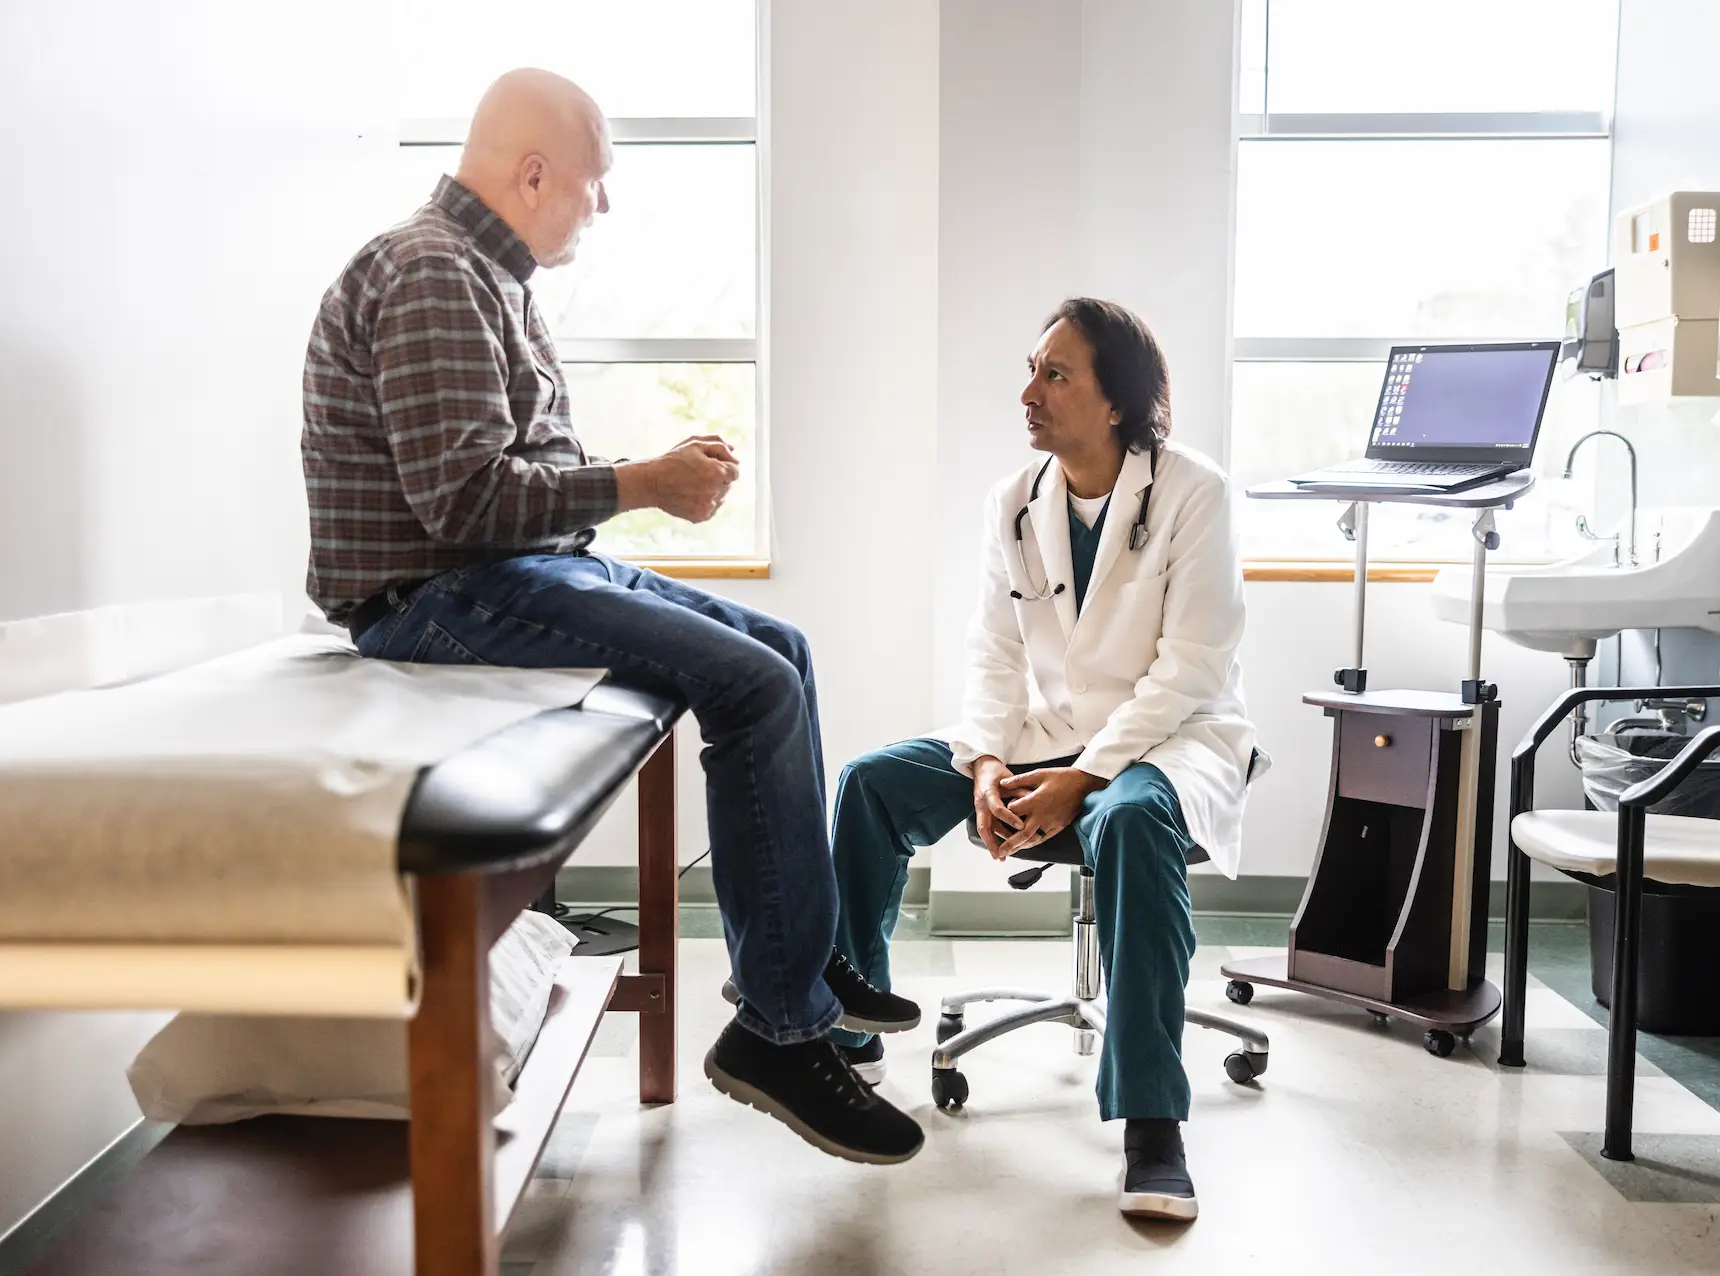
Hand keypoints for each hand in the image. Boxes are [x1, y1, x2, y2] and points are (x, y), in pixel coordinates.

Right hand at [624, 437, 738, 522]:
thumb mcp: (695, 444)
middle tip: (698, 474)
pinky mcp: (701, 516)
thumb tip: (734, 452)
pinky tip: (690, 494)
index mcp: (716, 472)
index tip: (710, 465)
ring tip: (692, 484)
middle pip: (728, 484)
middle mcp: (715, 491)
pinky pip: (712, 508)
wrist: (652, 482)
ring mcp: (708, 506)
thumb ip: (719, 445)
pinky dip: (705, 502)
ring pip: (721, 497)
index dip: (724, 466)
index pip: (736, 471)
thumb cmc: (673, 461)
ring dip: (712, 490)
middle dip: (718, 478)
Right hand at [970, 755, 1023, 857]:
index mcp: (988, 793)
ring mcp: (980, 809)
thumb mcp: (1009, 778)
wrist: (981, 767)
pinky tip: (1000, 848)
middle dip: (991, 843)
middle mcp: (981, 804)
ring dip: (993, 843)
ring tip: (1002, 856)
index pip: (997, 809)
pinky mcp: (982, 813)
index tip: (1021, 826)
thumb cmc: (996, 772)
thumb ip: (1019, 790)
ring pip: (985, 830)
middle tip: (1000, 855)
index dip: (1010, 818)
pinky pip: (987, 828)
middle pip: (983, 827)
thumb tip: (1032, 801)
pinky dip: (993, 838)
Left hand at [993, 767, 1107, 858]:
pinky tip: (1026, 846)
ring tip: (1009, 852)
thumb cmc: (1062, 777)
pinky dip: (1033, 843)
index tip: (1001, 810)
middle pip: (1022, 834)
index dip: (1005, 811)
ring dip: (1020, 847)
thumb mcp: (1039, 774)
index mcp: (1035, 801)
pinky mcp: (1058, 826)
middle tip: (999, 852)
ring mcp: (1051, 823)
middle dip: (1009, 844)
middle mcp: (1042, 815)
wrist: (1083, 784)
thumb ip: (1019, 780)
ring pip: (1033, 839)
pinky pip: (1043, 838)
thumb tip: (1003, 783)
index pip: (1013, 811)